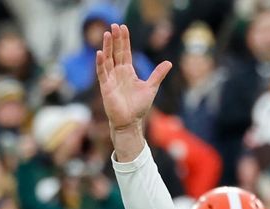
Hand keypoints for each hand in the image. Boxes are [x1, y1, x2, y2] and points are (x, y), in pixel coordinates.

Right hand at [96, 24, 171, 158]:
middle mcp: (118, 72)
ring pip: (107, 59)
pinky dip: (100, 63)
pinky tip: (100, 53)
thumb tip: (169, 62)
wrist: (131, 121)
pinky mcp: (106, 87)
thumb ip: (158, 74)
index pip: (125, 52)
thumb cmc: (139, 106)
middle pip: (116, 52)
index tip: (123, 27)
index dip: (124, 40)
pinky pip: (102, 73)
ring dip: (107, 47)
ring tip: (107, 34)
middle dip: (116, 39)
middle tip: (114, 25)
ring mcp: (111, 78)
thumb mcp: (151, 87)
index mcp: (128, 71)